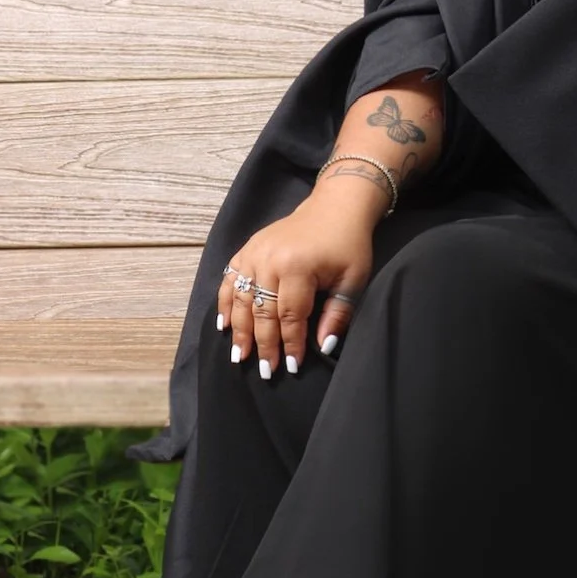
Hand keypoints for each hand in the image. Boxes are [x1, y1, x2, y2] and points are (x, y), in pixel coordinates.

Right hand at [218, 175, 385, 377]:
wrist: (334, 206)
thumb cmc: (348, 244)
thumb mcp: (353, 279)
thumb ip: (337, 314)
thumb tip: (322, 347)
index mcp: (297, 267)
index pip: (290, 316)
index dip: (290, 344)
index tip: (292, 367)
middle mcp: (269, 260)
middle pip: (262, 312)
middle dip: (263, 345)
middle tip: (266, 371)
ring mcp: (254, 253)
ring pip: (241, 299)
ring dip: (239, 330)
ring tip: (239, 356)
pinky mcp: (247, 249)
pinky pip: (229, 279)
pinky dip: (224, 303)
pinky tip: (224, 325)